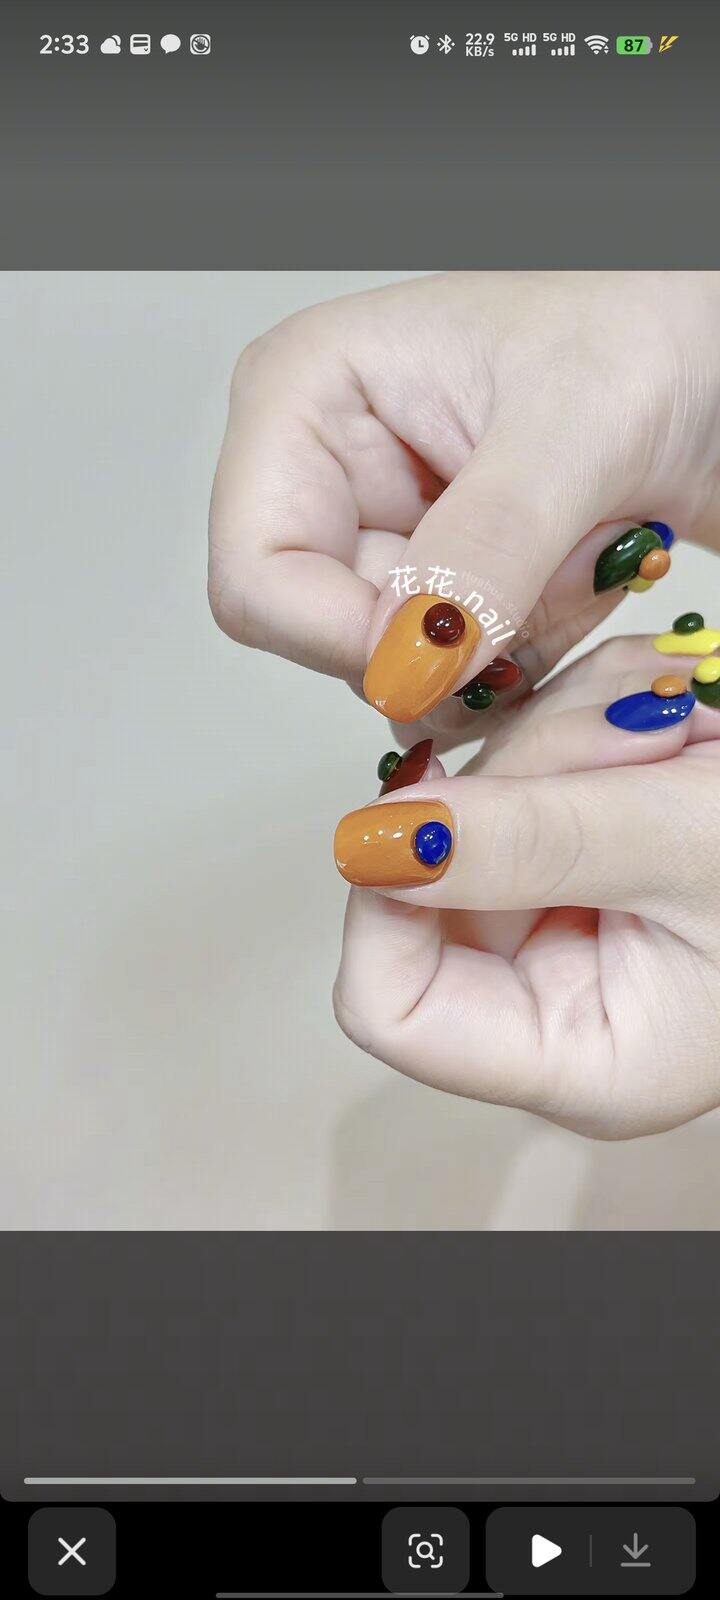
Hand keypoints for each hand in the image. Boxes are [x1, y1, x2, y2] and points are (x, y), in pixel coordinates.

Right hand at [210, 272, 719, 740]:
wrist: (719, 361)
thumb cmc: (645, 333)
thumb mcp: (574, 425)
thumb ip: (487, 542)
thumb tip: (411, 656)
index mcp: (303, 400)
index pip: (257, 583)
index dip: (351, 639)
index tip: (461, 646)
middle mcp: (327, 478)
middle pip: (331, 645)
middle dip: (459, 640)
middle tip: (559, 575)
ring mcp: (385, 540)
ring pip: (404, 677)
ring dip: (511, 648)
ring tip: (583, 555)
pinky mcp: (440, 590)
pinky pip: (461, 683)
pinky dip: (534, 655)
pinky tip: (582, 578)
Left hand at [332, 637, 719, 1138]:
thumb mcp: (690, 845)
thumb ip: (529, 844)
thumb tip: (370, 844)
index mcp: (581, 1054)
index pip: (390, 1003)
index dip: (390, 896)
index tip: (441, 798)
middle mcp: (560, 997)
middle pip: (433, 875)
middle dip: (526, 776)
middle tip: (638, 731)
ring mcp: (571, 916)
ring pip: (480, 797)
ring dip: (572, 729)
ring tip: (679, 720)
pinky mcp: (588, 849)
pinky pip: (533, 762)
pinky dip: (592, 712)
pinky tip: (673, 712)